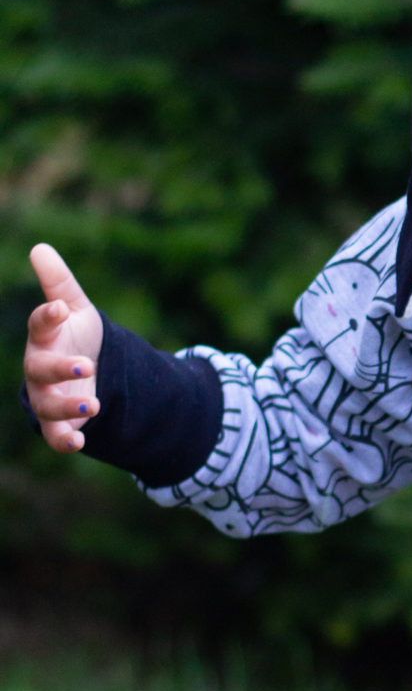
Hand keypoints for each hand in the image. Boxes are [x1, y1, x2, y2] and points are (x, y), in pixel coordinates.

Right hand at [24, 244, 104, 452]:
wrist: (89, 370)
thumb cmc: (76, 334)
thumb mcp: (76, 307)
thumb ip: (59, 282)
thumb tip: (39, 248)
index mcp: (44, 336)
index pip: (39, 325)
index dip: (47, 316)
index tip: (58, 307)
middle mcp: (40, 368)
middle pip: (40, 369)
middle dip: (61, 368)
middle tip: (87, 366)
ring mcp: (47, 395)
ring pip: (47, 406)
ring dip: (67, 408)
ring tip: (92, 406)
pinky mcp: (60, 422)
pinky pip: (55, 437)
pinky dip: (65, 441)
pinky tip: (81, 443)